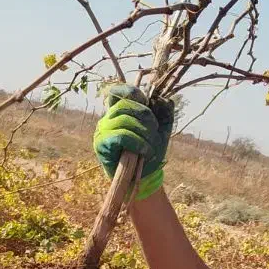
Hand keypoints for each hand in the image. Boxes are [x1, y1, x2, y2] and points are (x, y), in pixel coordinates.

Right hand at [92, 84, 173, 201]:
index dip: (133, 92)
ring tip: (151, 146)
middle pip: (125, 104)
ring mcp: (103, 131)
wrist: (144, 177)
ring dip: (144, 133)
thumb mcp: (161, 130)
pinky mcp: (102, 144)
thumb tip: (166, 100)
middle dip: (146, 117)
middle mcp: (108, 118)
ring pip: (124, 120)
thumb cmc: (150, 152)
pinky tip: (145, 151)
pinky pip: (121, 136)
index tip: (147, 103)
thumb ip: (165, 114)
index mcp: (120, 111)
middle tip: (155, 132)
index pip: (119, 91)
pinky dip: (137, 142)